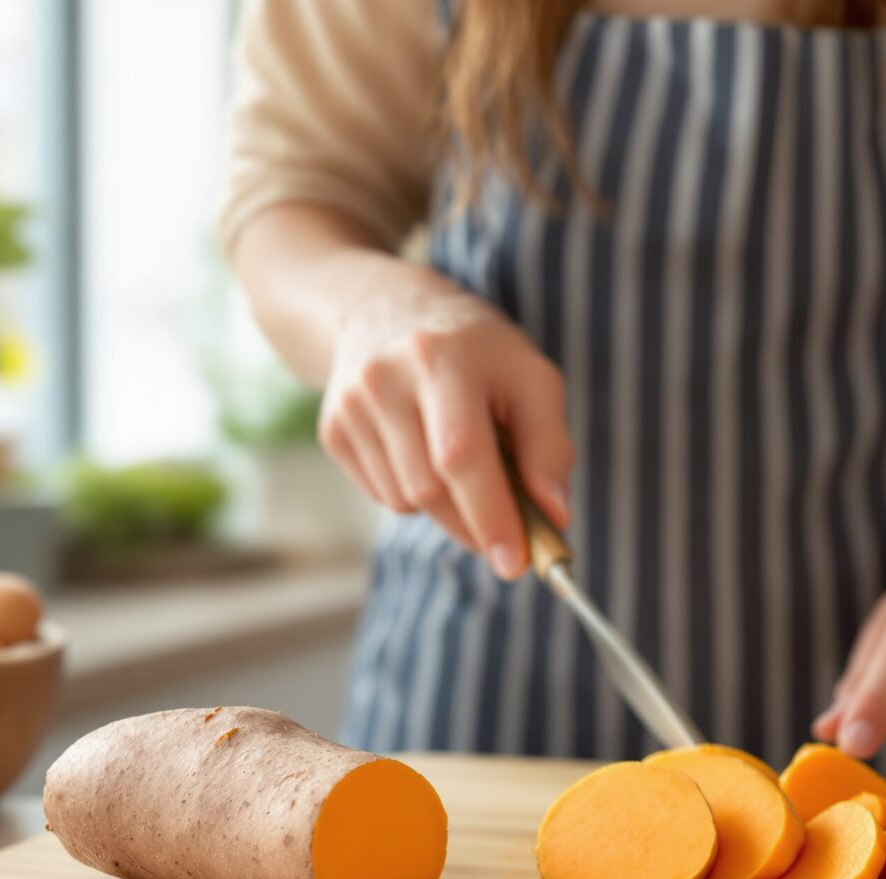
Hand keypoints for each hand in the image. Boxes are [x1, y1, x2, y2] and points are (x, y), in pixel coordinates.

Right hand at [317, 272, 573, 578]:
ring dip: (447, 508)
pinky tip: (424, 454)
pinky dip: (415, 495)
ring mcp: (350, 406)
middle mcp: (385, 379)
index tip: (516, 563)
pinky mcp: (332, 430)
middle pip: (430, 489)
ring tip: (463, 464)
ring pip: (406, 501)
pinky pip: (383, 496)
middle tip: (508, 535)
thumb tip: (554, 516)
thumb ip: (549, 445)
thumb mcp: (530, 375)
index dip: (490, 514)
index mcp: (442, 358)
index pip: (462, 454)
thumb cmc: (476, 350)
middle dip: (476, 524)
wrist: (386, 308)